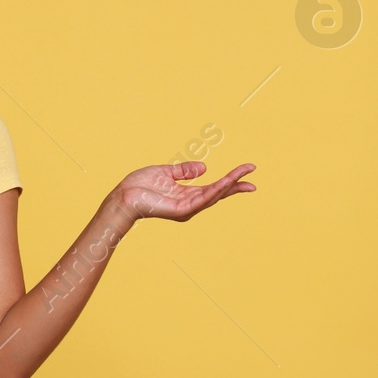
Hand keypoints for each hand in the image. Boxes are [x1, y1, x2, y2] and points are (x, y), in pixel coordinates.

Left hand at [113, 161, 256, 222]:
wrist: (124, 196)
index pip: (214, 188)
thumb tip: (204, 167)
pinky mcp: (182, 210)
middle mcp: (191, 204)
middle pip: (219, 192)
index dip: (230, 181)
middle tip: (253, 173)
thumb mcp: (166, 173)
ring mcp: (188, 208)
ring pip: (214, 194)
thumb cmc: (140, 185)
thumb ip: (184, 171)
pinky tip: (226, 182)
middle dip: (236, 183)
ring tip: (244, 172)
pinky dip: (216, 190)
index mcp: (187, 195)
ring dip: (230, 183)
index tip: (247, 173)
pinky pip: (203, 198)